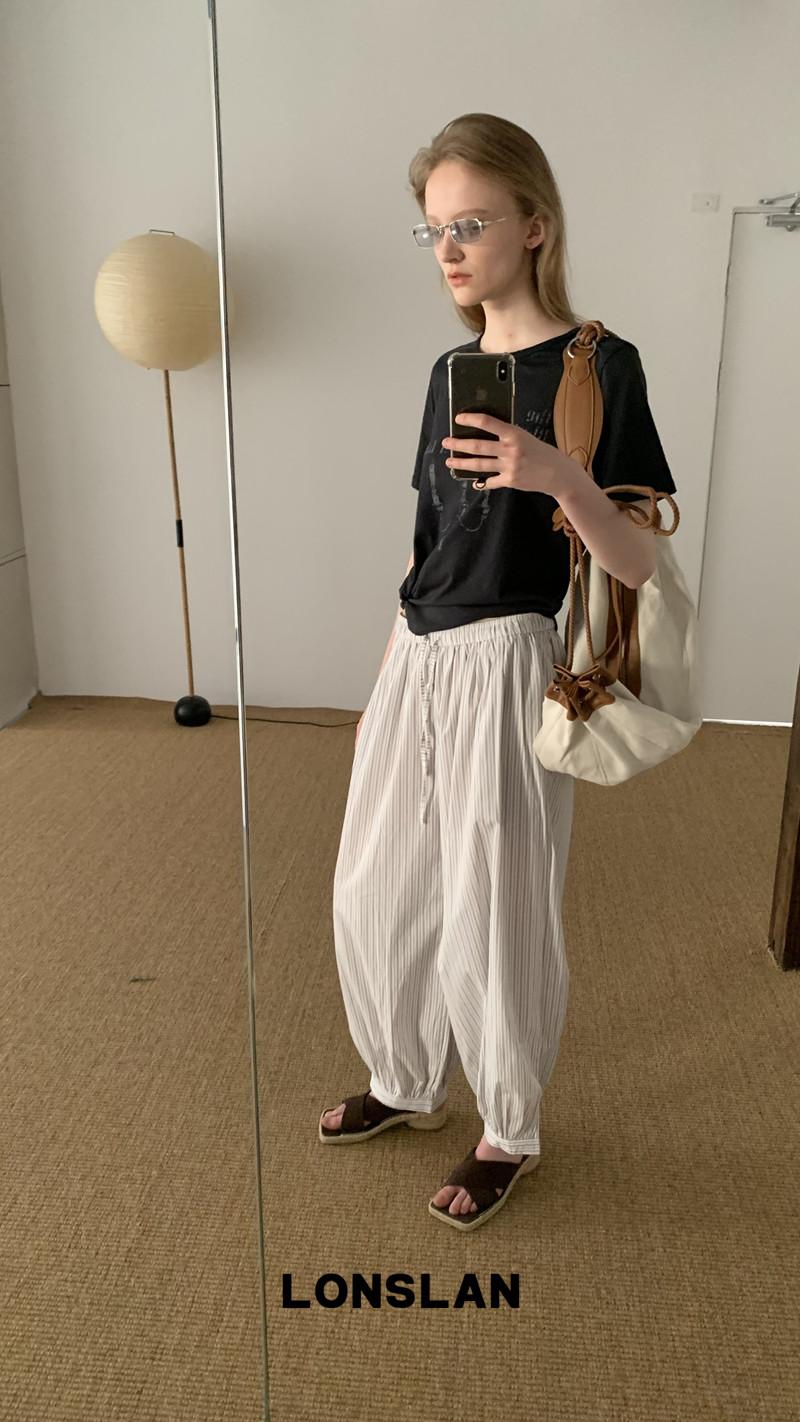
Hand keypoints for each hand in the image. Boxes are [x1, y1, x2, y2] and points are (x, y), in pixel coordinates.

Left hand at [441, 412, 574, 496]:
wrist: (559, 474)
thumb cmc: (542, 453)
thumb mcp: (526, 437)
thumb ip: (507, 436)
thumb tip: (485, 432)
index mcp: (514, 434)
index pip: (487, 422)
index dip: (470, 419)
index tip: (459, 419)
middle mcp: (510, 450)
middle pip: (477, 445)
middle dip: (458, 444)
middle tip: (446, 442)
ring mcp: (509, 466)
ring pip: (478, 464)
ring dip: (461, 463)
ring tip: (450, 461)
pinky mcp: (510, 481)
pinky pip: (490, 481)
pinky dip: (480, 481)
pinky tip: (473, 481)